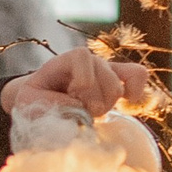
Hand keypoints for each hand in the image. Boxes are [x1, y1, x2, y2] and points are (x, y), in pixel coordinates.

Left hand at [1, 47, 150, 118]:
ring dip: (104, 107)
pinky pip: (138, 75)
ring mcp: (106, 70)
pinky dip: (136, 91)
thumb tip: (82, 113)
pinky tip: (127, 103)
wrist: (40, 101)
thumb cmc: (35, 100)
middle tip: (78, 110)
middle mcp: (91, 60)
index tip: (73, 97)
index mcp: (69, 59)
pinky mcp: (118, 81)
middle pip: (106, 81)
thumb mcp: (34, 102)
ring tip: (88, 110)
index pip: (84, 58)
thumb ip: (54, 105)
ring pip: (117, 89)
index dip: (82, 82)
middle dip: (93, 103)